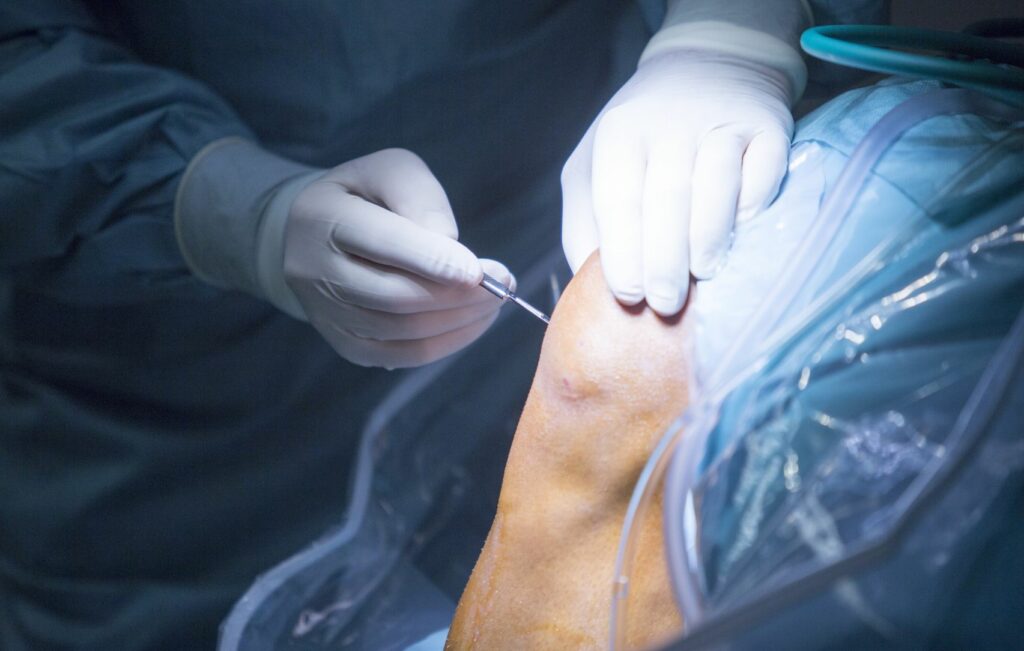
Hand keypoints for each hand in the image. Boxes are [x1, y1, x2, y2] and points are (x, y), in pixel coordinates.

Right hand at [282, 148, 512, 367]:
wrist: (314, 235)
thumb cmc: (365, 196)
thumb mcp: (390, 170)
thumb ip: (419, 196)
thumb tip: (449, 243)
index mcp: (322, 218)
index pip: (381, 244)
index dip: (434, 260)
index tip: (481, 270)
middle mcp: (315, 272)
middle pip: (393, 297)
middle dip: (456, 295)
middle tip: (501, 284)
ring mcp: (327, 315)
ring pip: (401, 331)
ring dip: (458, 319)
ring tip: (493, 300)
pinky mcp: (345, 344)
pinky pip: (402, 354)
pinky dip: (446, 343)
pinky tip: (473, 321)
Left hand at [561, 52, 792, 315]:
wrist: (708, 65)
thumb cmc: (640, 137)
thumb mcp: (593, 165)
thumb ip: (585, 222)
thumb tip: (588, 286)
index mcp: (620, 133)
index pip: (619, 197)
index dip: (623, 250)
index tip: (629, 296)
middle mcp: (669, 122)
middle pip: (667, 196)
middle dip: (664, 257)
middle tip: (664, 303)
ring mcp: (722, 121)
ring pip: (717, 182)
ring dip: (709, 236)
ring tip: (702, 275)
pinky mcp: (769, 126)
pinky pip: (764, 171)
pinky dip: (753, 206)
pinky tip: (741, 235)